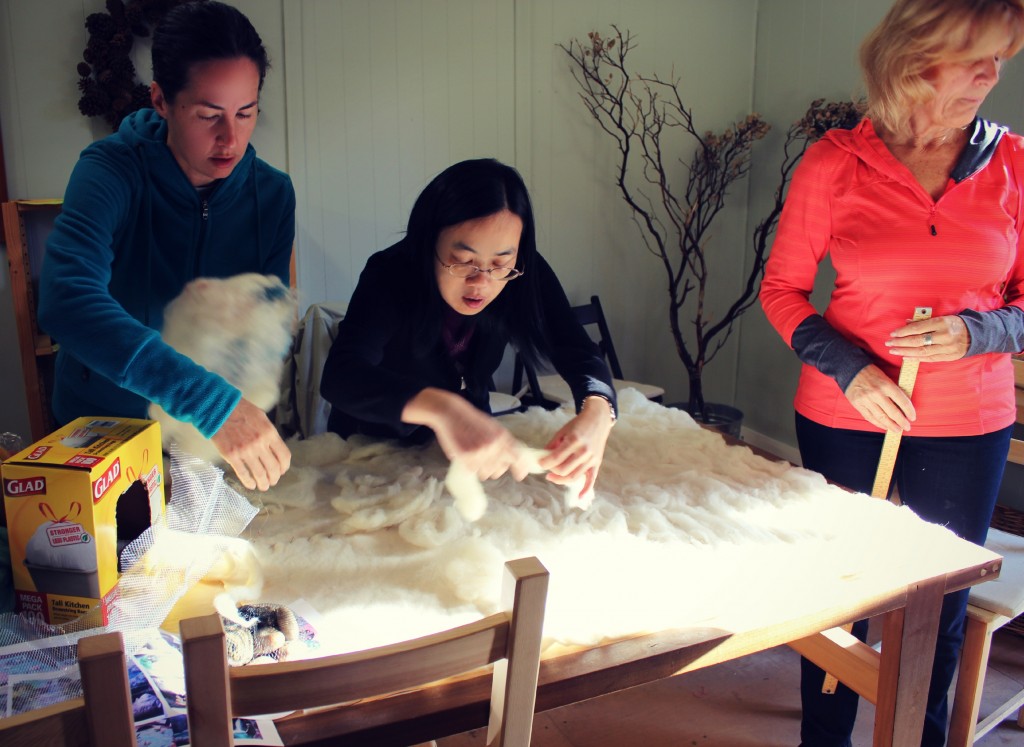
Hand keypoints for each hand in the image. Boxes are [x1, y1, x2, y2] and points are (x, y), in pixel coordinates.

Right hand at [211, 398, 291, 490]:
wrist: (219, 410)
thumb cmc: (241, 411)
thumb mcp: (262, 418)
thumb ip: (269, 434)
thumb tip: (274, 448)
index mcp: (270, 433)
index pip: (284, 456)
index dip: (284, 466)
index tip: (282, 470)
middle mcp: (260, 444)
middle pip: (273, 468)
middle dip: (275, 478)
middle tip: (273, 481)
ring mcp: (246, 451)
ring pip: (260, 474)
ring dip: (263, 483)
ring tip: (263, 486)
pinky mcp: (232, 456)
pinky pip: (243, 473)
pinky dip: (249, 482)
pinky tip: (251, 485)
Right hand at [404, 389, 528, 480]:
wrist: (450, 412)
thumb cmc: (471, 420)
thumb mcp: (494, 427)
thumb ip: (506, 442)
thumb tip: (515, 458)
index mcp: (502, 436)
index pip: (517, 458)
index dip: (520, 469)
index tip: (519, 476)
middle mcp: (493, 445)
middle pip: (500, 469)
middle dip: (495, 467)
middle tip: (487, 458)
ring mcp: (479, 452)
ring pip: (486, 474)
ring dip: (481, 468)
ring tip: (475, 454)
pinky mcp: (465, 457)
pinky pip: (472, 471)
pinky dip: (469, 465)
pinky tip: (466, 453)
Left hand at [539, 396, 613, 495]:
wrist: (598, 419)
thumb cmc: (579, 423)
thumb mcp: (563, 430)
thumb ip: (553, 444)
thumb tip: (543, 457)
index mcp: (574, 440)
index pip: (556, 458)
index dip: (545, 463)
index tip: (540, 464)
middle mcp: (584, 451)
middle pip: (564, 469)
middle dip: (552, 471)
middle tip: (547, 468)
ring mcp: (592, 458)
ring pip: (574, 476)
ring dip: (561, 479)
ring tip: (552, 476)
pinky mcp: (597, 463)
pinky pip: (591, 479)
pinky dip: (586, 490)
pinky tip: (579, 497)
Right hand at [844, 364, 915, 431]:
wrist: (851, 369)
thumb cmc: (871, 374)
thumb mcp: (886, 378)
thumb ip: (894, 391)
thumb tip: (903, 407)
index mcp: (886, 385)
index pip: (902, 401)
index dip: (909, 411)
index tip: (913, 418)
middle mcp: (876, 393)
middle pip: (892, 412)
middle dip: (901, 422)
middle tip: (907, 427)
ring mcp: (866, 400)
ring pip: (881, 417)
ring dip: (891, 425)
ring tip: (897, 430)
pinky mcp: (858, 404)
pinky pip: (869, 417)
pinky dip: (878, 423)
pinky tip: (884, 426)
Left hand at [885, 314, 969, 361]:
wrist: (976, 335)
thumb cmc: (955, 324)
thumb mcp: (942, 318)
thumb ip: (924, 322)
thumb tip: (906, 323)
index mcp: (943, 323)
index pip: (918, 328)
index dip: (904, 331)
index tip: (893, 334)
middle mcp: (945, 336)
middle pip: (918, 341)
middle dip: (901, 343)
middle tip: (889, 343)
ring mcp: (947, 348)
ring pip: (922, 351)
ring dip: (905, 352)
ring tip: (894, 350)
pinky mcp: (949, 357)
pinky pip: (929, 358)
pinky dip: (916, 358)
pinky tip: (905, 357)